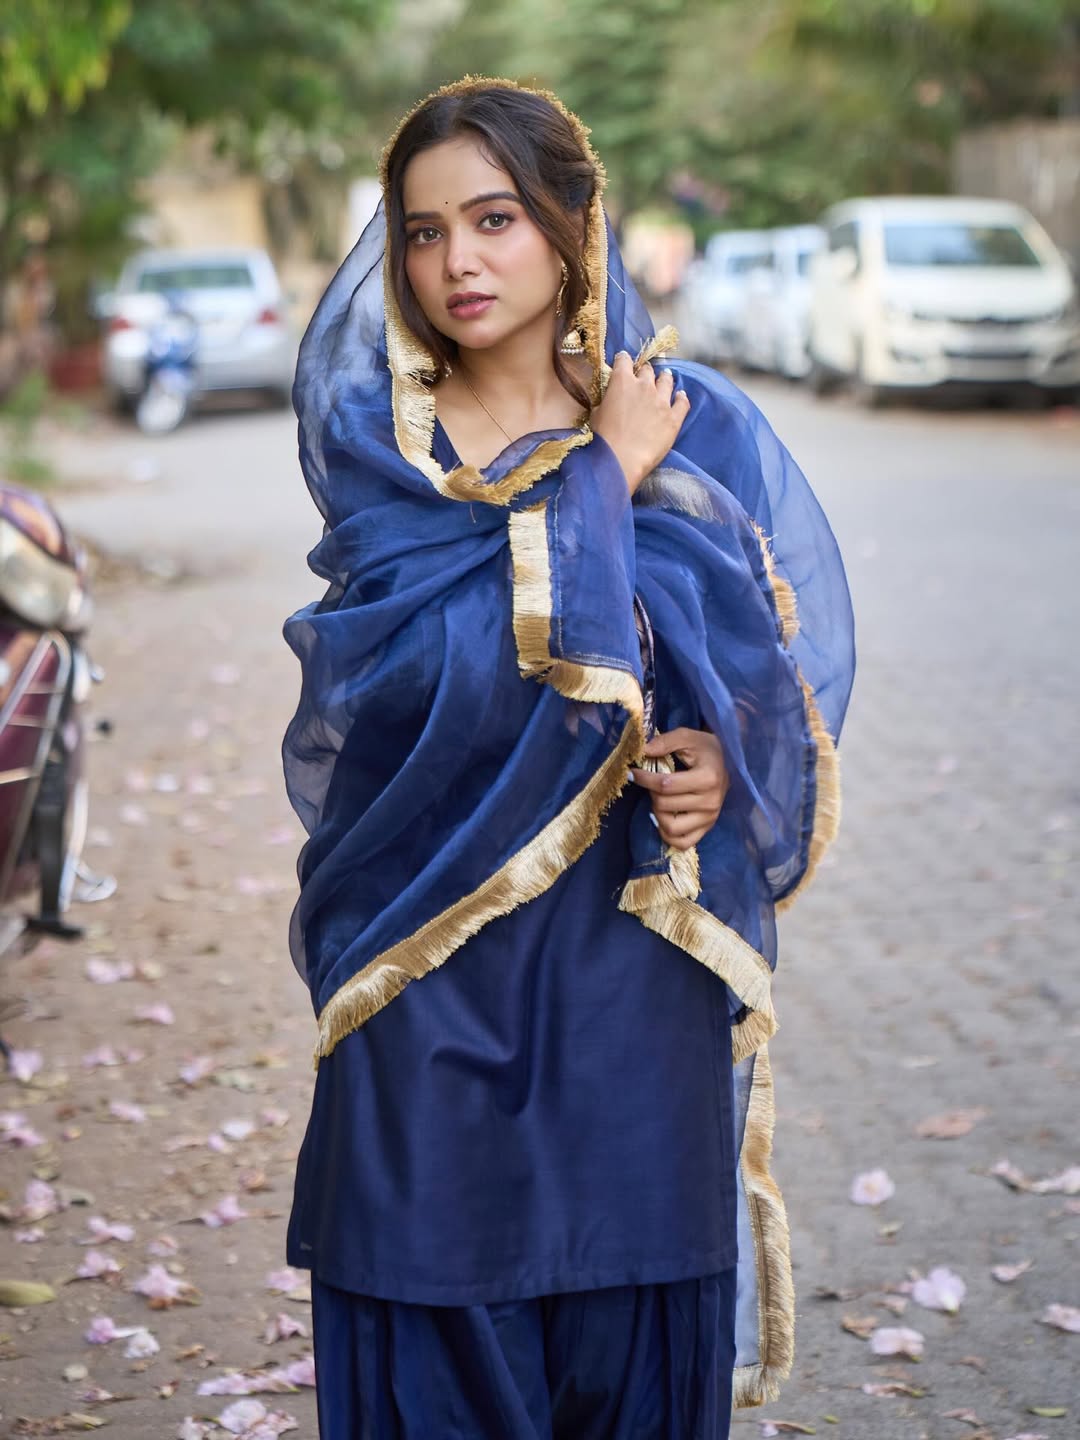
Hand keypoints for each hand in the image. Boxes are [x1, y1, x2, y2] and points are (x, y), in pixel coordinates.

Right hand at [591, 351, 689, 495]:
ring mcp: (662, 401)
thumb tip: (610, 400)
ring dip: (665, 379)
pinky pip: (682, 402)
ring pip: (667, 381)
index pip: (624, 361)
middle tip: (644, 377)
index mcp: (622, 382)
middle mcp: (644, 386)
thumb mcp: (596, 414)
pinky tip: (681, 396)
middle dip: (645, 372)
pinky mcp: (674, 418)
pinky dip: (681, 398)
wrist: (621, 459)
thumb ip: (606, 401)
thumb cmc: (603, 439)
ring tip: (665, 378)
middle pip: (648, 370)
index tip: (623, 362)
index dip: (623, 360)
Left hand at [629, 727, 729, 850]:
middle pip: (665, 805)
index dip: (643, 778)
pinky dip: (667, 834)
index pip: (665, 785)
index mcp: (708, 778)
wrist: (725, 761)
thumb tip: (642, 751)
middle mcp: (711, 801)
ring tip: (659, 799)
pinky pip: (682, 842)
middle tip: (651, 783)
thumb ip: (664, 742)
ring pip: (671, 827)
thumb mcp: (686, 736)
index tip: (632, 772)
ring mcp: (710, 818)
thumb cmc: (704, 748)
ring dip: (657, 814)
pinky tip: (664, 818)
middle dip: (651, 793)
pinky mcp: (707, 828)